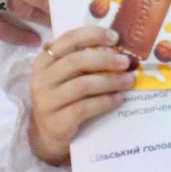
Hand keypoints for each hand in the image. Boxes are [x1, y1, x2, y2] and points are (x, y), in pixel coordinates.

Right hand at [28, 24, 137, 164]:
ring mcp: (47, 101)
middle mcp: (41, 79)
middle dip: (105, 60)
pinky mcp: (57, 122)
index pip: (68, 40)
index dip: (93, 35)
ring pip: (83, 85)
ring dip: (110, 81)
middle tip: (126, 62)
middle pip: (76, 62)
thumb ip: (80, 61)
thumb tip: (115, 48)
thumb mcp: (64, 77)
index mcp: (44, 61)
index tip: (115, 37)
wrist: (48, 136)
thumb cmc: (63, 99)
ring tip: (129, 81)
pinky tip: (118, 100)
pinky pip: (85, 108)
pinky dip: (105, 102)